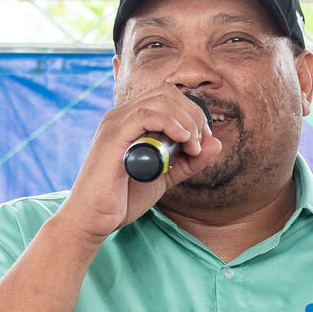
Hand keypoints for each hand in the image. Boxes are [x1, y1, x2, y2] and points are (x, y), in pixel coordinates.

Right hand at [52, 85, 222, 244]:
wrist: (95, 217)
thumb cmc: (124, 197)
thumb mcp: (167, 177)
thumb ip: (190, 161)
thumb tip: (217, 142)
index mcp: (132, 121)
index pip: (169, 96)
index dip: (193, 114)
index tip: (203, 142)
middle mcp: (122, 115)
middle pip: (168, 94)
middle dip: (194, 117)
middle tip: (200, 145)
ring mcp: (115, 123)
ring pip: (160, 101)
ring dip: (186, 122)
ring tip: (193, 147)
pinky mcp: (112, 136)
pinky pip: (144, 116)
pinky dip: (169, 124)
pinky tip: (182, 139)